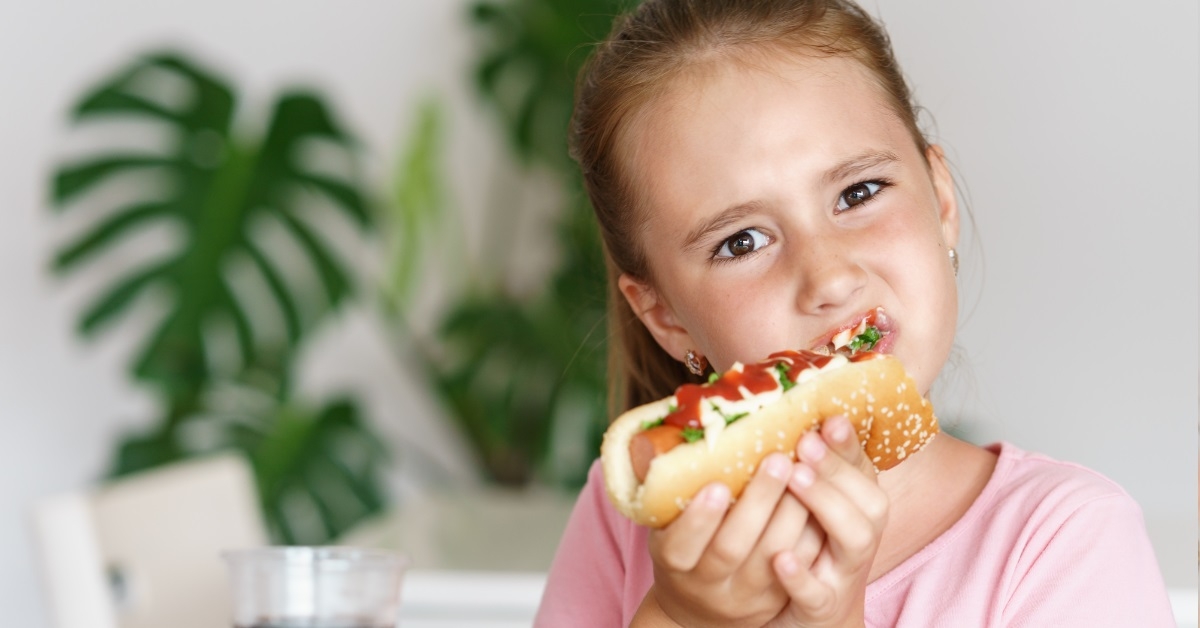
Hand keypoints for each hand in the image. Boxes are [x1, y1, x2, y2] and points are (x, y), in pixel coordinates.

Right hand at [634, 452, 824, 626]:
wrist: (702, 608)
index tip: (717, 485)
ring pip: (774, 555)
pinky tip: (821, 493)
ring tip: (804, 468)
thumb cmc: (685, 546)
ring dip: (792, 510)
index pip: (680, 546)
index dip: (698, 518)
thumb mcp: (668, 525)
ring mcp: (747, 595)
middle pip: (732, 548)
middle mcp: (709, 584)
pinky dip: (813, 528)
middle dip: (757, 502)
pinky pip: (803, 563)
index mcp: (675, 563)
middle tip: (777, 459)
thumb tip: (691, 428)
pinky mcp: (778, 597)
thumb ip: (678, 491)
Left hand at [767, 416, 887, 627]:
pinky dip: (801, 577)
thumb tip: (787, 410)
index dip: (849, 445)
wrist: (808, 614)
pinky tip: (780, 557)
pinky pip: (818, 594)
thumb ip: (809, 464)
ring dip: (827, 506)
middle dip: (837, 469)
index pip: (864, 470)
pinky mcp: (822, 608)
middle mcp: (859, 537)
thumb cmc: (807, 547)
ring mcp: (843, 573)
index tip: (828, 418)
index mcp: (857, 507)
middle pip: (868, 501)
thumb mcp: (812, 504)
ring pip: (856, 540)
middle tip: (804, 443)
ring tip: (795, 480)